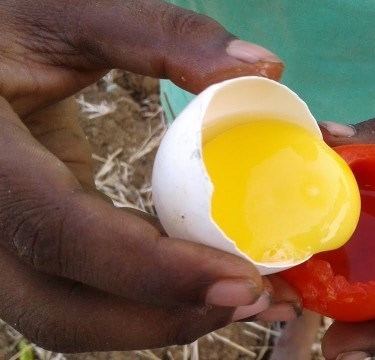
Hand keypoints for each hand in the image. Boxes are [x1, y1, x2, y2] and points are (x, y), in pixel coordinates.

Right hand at [0, 0, 297, 351]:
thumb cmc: (10, 28)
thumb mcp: (75, 14)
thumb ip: (167, 36)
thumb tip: (267, 68)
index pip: (59, 231)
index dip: (153, 269)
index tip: (243, 281)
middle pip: (58, 308)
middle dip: (164, 317)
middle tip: (256, 299)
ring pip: (65, 317)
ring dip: (160, 320)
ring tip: (245, 297)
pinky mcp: (20, 247)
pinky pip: (77, 293)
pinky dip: (143, 299)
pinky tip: (201, 276)